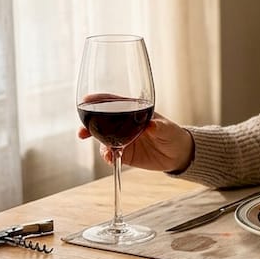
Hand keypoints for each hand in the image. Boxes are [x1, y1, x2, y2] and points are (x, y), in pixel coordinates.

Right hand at [77, 112, 193, 172]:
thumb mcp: (167, 129)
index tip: (86, 101)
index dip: (98, 100)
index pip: (113, 102)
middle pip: (101, 120)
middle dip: (89, 124)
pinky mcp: (124, 154)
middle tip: (82, 131)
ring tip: (105, 150)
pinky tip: (110, 158)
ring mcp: (121, 139)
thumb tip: (151, 125)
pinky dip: (108, 156)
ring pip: (103, 138)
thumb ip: (158, 127)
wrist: (177, 154)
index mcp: (132, 110)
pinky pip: (111, 154)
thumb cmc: (172, 134)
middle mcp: (123, 124)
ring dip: (99, 143)